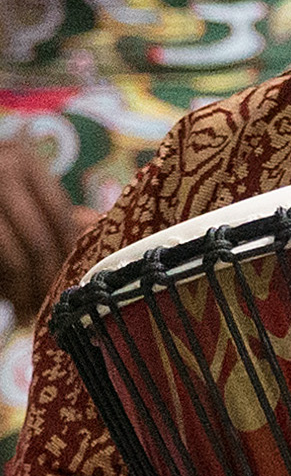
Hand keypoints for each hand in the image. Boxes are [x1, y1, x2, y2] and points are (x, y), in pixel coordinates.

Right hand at [0, 137, 97, 324]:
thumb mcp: (18, 193)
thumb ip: (52, 214)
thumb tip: (96, 230)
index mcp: (21, 162)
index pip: (59, 216)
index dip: (71, 253)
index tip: (78, 282)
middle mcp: (0, 171)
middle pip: (38, 239)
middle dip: (48, 279)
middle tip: (51, 308)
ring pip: (13, 256)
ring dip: (24, 291)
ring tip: (30, 313)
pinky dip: (5, 289)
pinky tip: (12, 303)